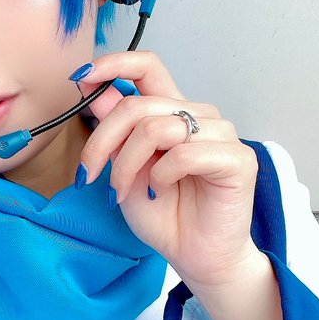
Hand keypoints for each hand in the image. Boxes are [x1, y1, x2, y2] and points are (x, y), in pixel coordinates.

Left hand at [75, 49, 261, 293]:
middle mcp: (198, 115)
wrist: (194, 255)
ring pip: (155, 128)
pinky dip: (160, 176)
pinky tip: (159, 192)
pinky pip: (184, 154)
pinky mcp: (237, 159)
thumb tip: (95, 91)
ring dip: (127, 164)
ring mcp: (221, 134)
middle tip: (89, 174)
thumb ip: (114, 130)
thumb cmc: (162, 214)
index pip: (147, 66)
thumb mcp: (123, 168)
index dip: (113, 64)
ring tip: (123, 191)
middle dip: (101, 140)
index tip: (81, 76)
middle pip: (137, 104)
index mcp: (172, 112)